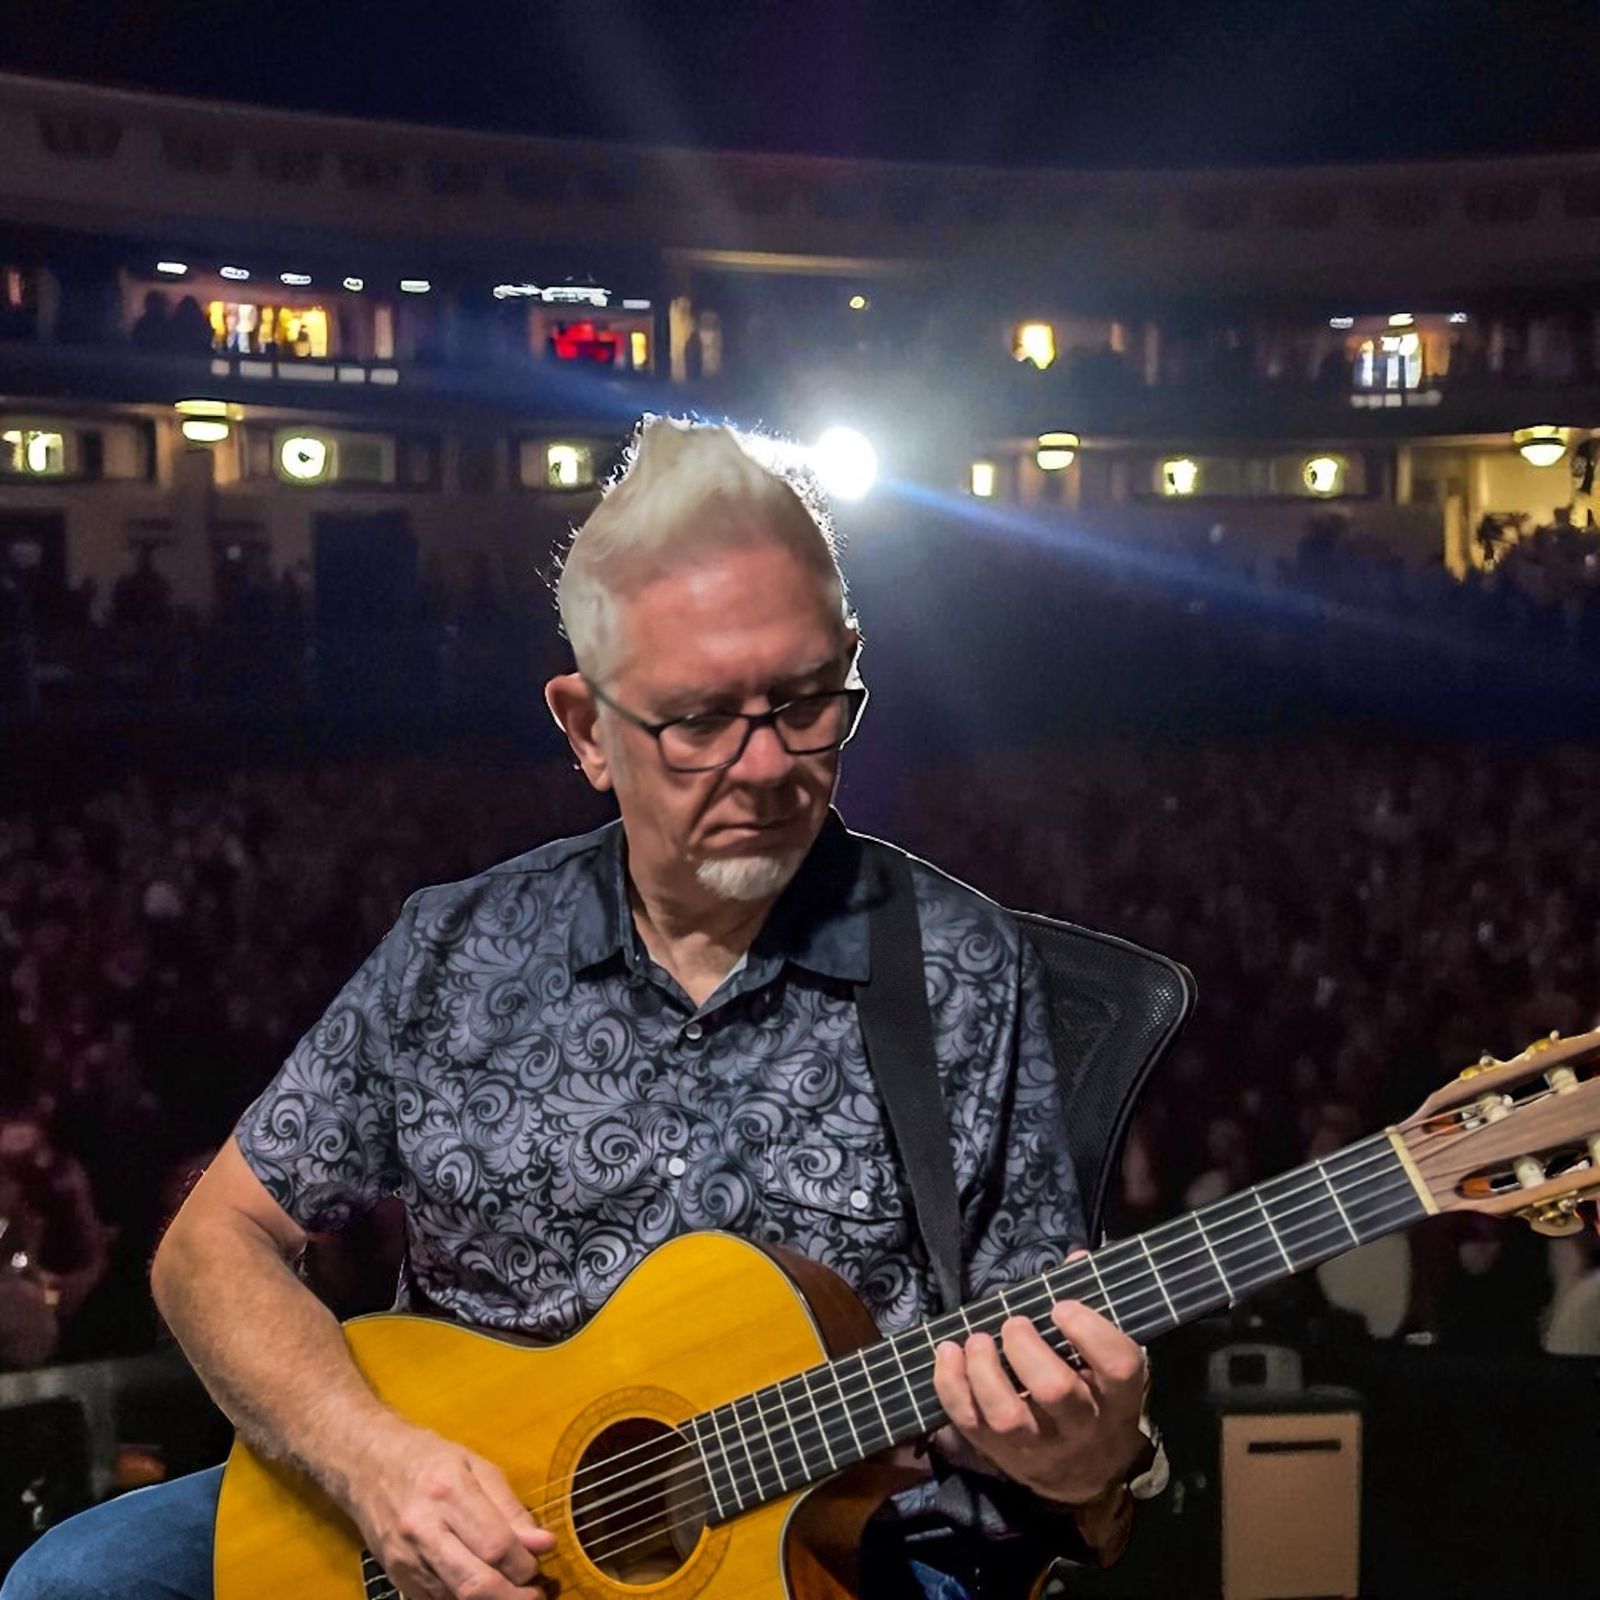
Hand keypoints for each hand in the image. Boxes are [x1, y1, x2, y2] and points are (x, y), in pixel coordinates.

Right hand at [345, 1421, 555, 1599]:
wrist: (366, 1464)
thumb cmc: (428, 1458)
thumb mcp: (476, 1466)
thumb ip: (510, 1508)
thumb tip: (542, 1544)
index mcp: (448, 1491)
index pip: (495, 1544)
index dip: (524, 1563)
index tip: (539, 1562)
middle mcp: (424, 1530)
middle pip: (475, 1583)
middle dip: (513, 1598)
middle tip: (535, 1595)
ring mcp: (406, 1560)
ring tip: (513, 1593)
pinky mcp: (396, 1579)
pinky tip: (482, 1593)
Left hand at [932, 1273, 1146, 1505]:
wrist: (1090, 1472)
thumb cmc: (1097, 1393)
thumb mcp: (1108, 1359)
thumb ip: (1093, 1306)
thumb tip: (1075, 1259)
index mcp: (1119, 1394)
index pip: (1117, 1364)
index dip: (1089, 1330)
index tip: (1061, 1306)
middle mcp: (1083, 1425)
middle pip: (1054, 1389)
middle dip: (1025, 1349)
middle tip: (1014, 1323)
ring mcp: (1041, 1445)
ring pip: (1007, 1415)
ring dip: (984, 1371)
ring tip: (977, 1340)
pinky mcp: (1003, 1455)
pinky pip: (971, 1424)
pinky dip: (952, 1387)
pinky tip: (948, 1354)